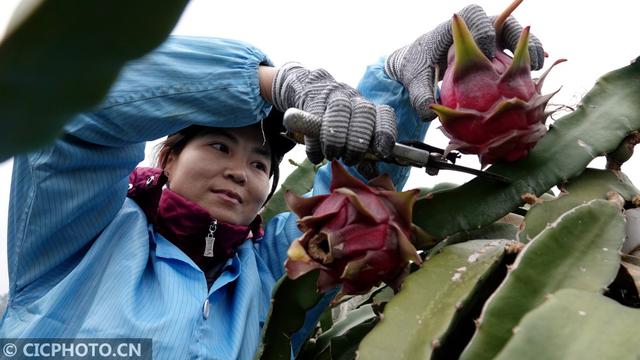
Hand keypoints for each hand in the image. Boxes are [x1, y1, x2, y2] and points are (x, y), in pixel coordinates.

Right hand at [271, 63, 396, 164]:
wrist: (309, 91)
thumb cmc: (337, 121)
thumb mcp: (353, 134)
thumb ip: (364, 153)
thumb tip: (372, 172)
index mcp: (370, 109)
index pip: (385, 114)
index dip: (385, 133)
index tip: (381, 153)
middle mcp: (355, 99)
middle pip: (364, 113)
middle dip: (358, 142)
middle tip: (349, 159)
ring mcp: (333, 96)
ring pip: (340, 109)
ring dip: (336, 139)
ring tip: (332, 155)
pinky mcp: (311, 100)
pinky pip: (314, 120)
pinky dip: (315, 143)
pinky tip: (316, 156)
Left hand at [385, 4, 544, 120]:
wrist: (418, 66)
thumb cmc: (417, 67)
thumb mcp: (414, 79)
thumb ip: (419, 94)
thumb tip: (429, 113)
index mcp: (456, 25)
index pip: (474, 17)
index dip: (482, 32)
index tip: (483, 55)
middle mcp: (474, 28)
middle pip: (503, 21)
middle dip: (518, 36)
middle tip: (526, 58)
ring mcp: (488, 39)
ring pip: (517, 35)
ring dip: (531, 47)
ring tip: (539, 66)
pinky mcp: (496, 52)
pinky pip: (518, 51)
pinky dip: (529, 60)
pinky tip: (536, 77)